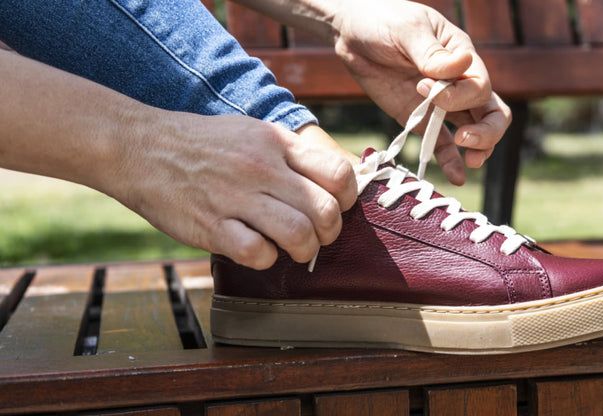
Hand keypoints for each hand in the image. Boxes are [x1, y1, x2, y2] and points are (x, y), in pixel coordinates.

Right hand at [112, 114, 356, 269]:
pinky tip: (256, 250)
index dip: (348, 199)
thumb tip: (331, 183)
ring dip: (303, 251)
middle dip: (330, 233)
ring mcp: (236, 197)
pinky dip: (265, 260)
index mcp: (276, 143)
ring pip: (299, 235)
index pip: (338, 174)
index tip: (337, 208)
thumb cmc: (202, 144)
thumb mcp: (252, 131)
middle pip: (326, 211)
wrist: (138, 146)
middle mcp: (261, 168)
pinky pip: (257, 254)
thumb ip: (290, 155)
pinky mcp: (211, 226)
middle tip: (317, 237)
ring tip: (293, 249)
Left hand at [332, 0, 510, 184]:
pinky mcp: (420, 118)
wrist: (351, 31)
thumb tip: (459, 67)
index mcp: (462, 55)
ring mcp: (440, 104)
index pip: (479, 85)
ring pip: (475, 130)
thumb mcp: (407, 30)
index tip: (422, 86)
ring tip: (470, 162)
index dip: (458, 95)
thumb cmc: (382, 19)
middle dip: (485, 131)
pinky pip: (442, 143)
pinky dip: (450, 161)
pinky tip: (456, 177)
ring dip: (478, 148)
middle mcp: (458, 82)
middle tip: (464, 139)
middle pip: (492, 112)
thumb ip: (430, 53)